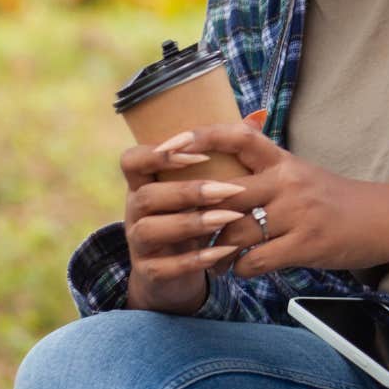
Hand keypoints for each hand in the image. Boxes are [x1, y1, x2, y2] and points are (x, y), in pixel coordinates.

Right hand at [120, 136, 245, 313]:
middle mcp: (134, 211)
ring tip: (229, 218)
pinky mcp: (149, 272)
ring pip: (151, 230)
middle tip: (229, 189)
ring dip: (192, 222)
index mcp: (145, 183)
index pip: (132, 160)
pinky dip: (195, 260)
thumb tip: (257, 117)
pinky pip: (164, 267)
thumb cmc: (194, 216)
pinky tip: (225, 252)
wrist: (178, 271)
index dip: (157, 155)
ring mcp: (138, 243)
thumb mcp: (203, 187)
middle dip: (187, 191)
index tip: (197, 154)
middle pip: (145, 196)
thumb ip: (223, 156)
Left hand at [166, 124, 388, 277]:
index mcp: (284, 161)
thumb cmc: (336, 200)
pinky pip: (256, 260)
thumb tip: (218, 173)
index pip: (237, 137)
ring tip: (211, 260)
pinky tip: (241, 271)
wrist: (386, 220)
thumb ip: (263, 171)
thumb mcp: (301, 175)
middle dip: (196, 212)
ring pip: (235, 232)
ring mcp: (297, 214)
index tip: (169, 146)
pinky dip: (241, 269)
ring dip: (216, 251)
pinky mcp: (306, 244)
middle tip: (178, 227)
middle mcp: (288, 182)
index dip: (200, 138)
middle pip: (224, 193)